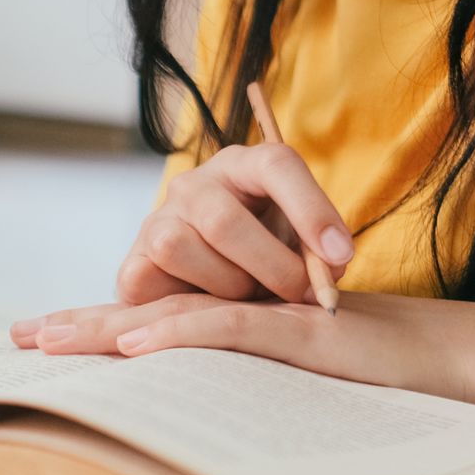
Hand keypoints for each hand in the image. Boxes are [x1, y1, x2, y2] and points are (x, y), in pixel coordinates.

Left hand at [11, 291, 474, 404]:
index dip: (92, 329)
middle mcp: (236, 318)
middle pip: (140, 320)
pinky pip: (222, 328)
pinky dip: (175, 335)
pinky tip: (133, 345)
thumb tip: (184, 419)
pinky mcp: (288, 333)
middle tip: (18, 337)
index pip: (146, 328)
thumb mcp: (282, 384)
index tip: (35, 340)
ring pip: (168, 322)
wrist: (430, 359)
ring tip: (51, 341)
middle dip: (78, 328)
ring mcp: (260, 322)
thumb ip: (235, 383)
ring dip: (106, 331)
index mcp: (227, 330)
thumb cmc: (359, 377)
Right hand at [116, 143, 353, 305]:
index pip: (275, 166)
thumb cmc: (267, 261)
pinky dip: (182, 300)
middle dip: (271, 266)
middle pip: (223, 219)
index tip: (341, 256)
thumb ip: (316, 254)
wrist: (210, 290)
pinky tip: (210, 308)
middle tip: (301, 295)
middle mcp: (195, 185)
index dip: (311, 209)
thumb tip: (329, 271)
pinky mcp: (132, 260)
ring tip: (248, 297)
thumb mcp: (298, 246)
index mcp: (244, 167)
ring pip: (177, 246)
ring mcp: (157, 220)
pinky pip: (146, 278)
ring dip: (223, 285)